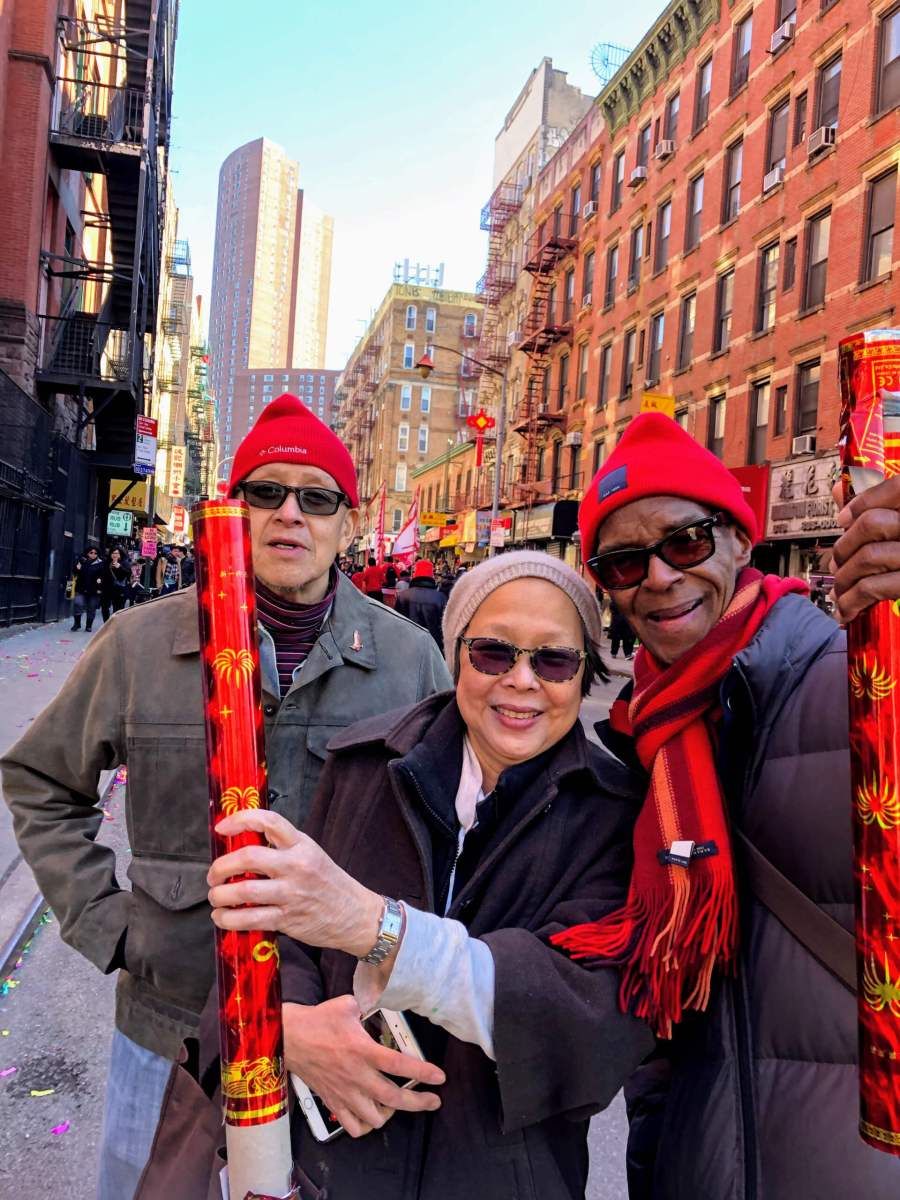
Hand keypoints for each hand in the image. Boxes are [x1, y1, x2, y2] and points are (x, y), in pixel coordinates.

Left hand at [207, 809, 383, 955]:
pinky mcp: (288, 919)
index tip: (221, 828)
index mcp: (301, 845)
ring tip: (216, 897)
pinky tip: (223, 918)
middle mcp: (296, 866)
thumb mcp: (311, 854)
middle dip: (221, 866)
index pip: (269, 821)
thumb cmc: (329, 883)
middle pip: (248, 857)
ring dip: (220, 895)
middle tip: (214, 874)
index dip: (240, 820)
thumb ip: (282, 848)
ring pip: (244, 892)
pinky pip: (250, 919)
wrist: (355, 914)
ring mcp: (292, 894)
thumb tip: (241, 845)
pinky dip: (229, 919)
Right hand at [284, 997, 443, 1137]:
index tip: (439, 1077)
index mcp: (363, 1050)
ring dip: (391, 1113)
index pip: (399, 1065)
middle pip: (394, 1098)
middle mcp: (357, 1076)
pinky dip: (366, 1126)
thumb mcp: (347, 1005)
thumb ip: (368, 1007)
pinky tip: (372, 1114)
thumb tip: (380, 1001)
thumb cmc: (318, 1020)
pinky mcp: (333, 1102)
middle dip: (420, 1102)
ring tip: (397, 1104)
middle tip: (433, 1101)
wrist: (289, 1038)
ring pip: (376, 1118)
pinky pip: (353, 1126)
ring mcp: (345, 1093)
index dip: (423, 1072)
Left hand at [830, 477, 899, 620]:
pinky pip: (872, 587)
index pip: (898, 487)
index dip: (865, 501)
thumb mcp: (897, 532)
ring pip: (868, 556)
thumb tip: (840, 488)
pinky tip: (847, 609)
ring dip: (844, 578)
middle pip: (873, 523)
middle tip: (837, 564)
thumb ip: (873, 511)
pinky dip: (851, 600)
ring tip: (840, 591)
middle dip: (844, 547)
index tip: (843, 518)